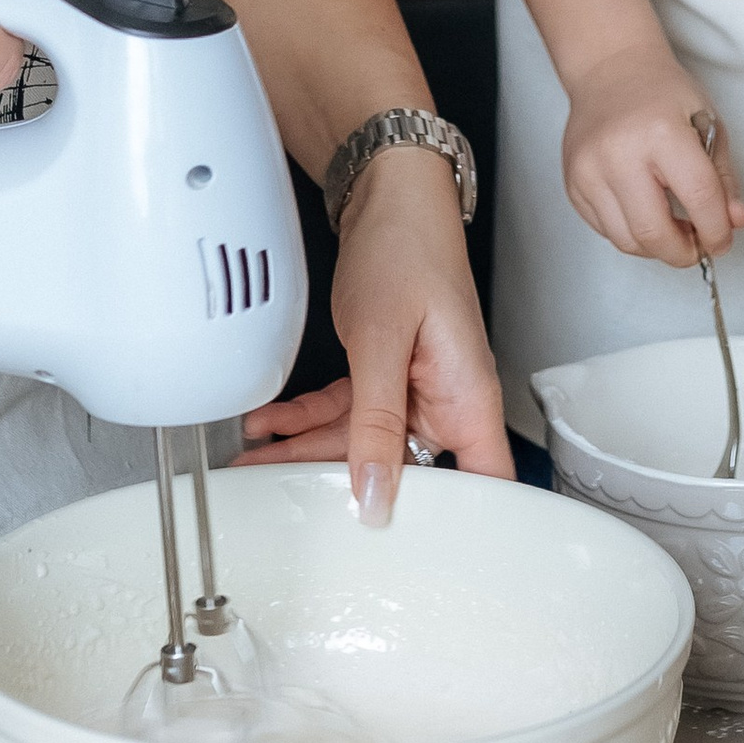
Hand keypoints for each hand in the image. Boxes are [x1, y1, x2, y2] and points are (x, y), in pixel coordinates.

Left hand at [238, 142, 510, 520]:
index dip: (458, 529)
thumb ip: (374, 420)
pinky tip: (271, 423)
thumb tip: (373, 491)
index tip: (401, 549)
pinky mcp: (384, 370)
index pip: (484, 489)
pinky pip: (346, 410)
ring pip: (362, 441)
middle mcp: (447, 400)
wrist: (387, 193)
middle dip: (344, 486)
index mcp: (468, 398)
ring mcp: (414, 386)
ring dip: (308, 449)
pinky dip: (307, 416)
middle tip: (291, 501)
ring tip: (259, 461)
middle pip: (404, 470)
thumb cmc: (409, 247)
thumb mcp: (383, 341)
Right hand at [559, 42, 743, 266]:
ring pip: (626, 241)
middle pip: (654, 233)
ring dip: (657, 247)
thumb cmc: (661, 93)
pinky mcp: (573, 183)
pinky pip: (605, 230)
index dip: (717, 230)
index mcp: (661, 133)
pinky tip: (645, 210)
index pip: (698, 199)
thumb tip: (735, 222)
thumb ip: (723, 179)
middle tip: (697, 244)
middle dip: (683, 252)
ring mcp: (588, 170)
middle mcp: (619, 154)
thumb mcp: (708, 124)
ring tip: (672, 227)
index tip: (723, 240)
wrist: (610, 70)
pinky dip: (631, 232)